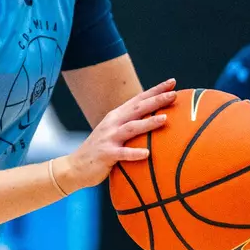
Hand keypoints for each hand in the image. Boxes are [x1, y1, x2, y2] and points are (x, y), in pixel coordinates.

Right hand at [54, 79, 176, 190]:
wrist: (75, 166)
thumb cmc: (102, 150)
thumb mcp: (115, 133)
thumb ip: (131, 125)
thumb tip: (159, 121)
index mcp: (117, 116)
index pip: (139, 99)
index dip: (155, 90)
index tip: (173, 82)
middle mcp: (113, 123)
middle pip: (138, 109)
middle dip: (156, 100)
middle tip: (174, 94)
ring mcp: (108, 138)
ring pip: (131, 128)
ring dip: (148, 123)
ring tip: (165, 119)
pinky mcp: (105, 154)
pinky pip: (122, 154)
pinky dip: (134, 153)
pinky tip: (147, 154)